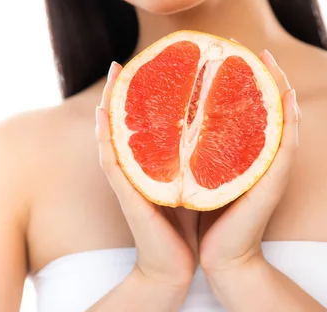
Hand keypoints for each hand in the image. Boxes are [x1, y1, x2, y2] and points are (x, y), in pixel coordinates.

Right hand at [95, 62, 198, 289]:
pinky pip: (114, 164)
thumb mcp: (200, 182)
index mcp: (159, 162)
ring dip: (112, 104)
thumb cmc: (190, 225)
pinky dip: (106, 139)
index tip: (158, 62)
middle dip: (127, 90)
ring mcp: (132, 181)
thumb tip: (223, 129)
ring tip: (114, 73)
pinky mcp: (130, 198)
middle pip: (130, 123)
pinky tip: (103, 115)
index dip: (152, 93)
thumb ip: (202, 158)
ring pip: (116, 135)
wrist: (178, 267)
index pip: (152, 121)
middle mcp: (141, 167)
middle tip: (125, 60)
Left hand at [198, 49, 300, 273]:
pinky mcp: (272, 185)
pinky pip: (286, 148)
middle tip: (257, 49)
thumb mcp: (197, 175)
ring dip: (282, 91)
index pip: (251, 112)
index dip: (249, 82)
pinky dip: (290, 122)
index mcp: (244, 156)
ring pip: (284, 122)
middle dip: (268, 78)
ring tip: (274, 63)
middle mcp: (261, 160)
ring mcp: (271, 172)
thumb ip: (194, 151)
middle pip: (271, 111)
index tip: (238, 54)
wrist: (219, 258)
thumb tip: (174, 120)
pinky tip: (289, 98)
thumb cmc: (207, 217)